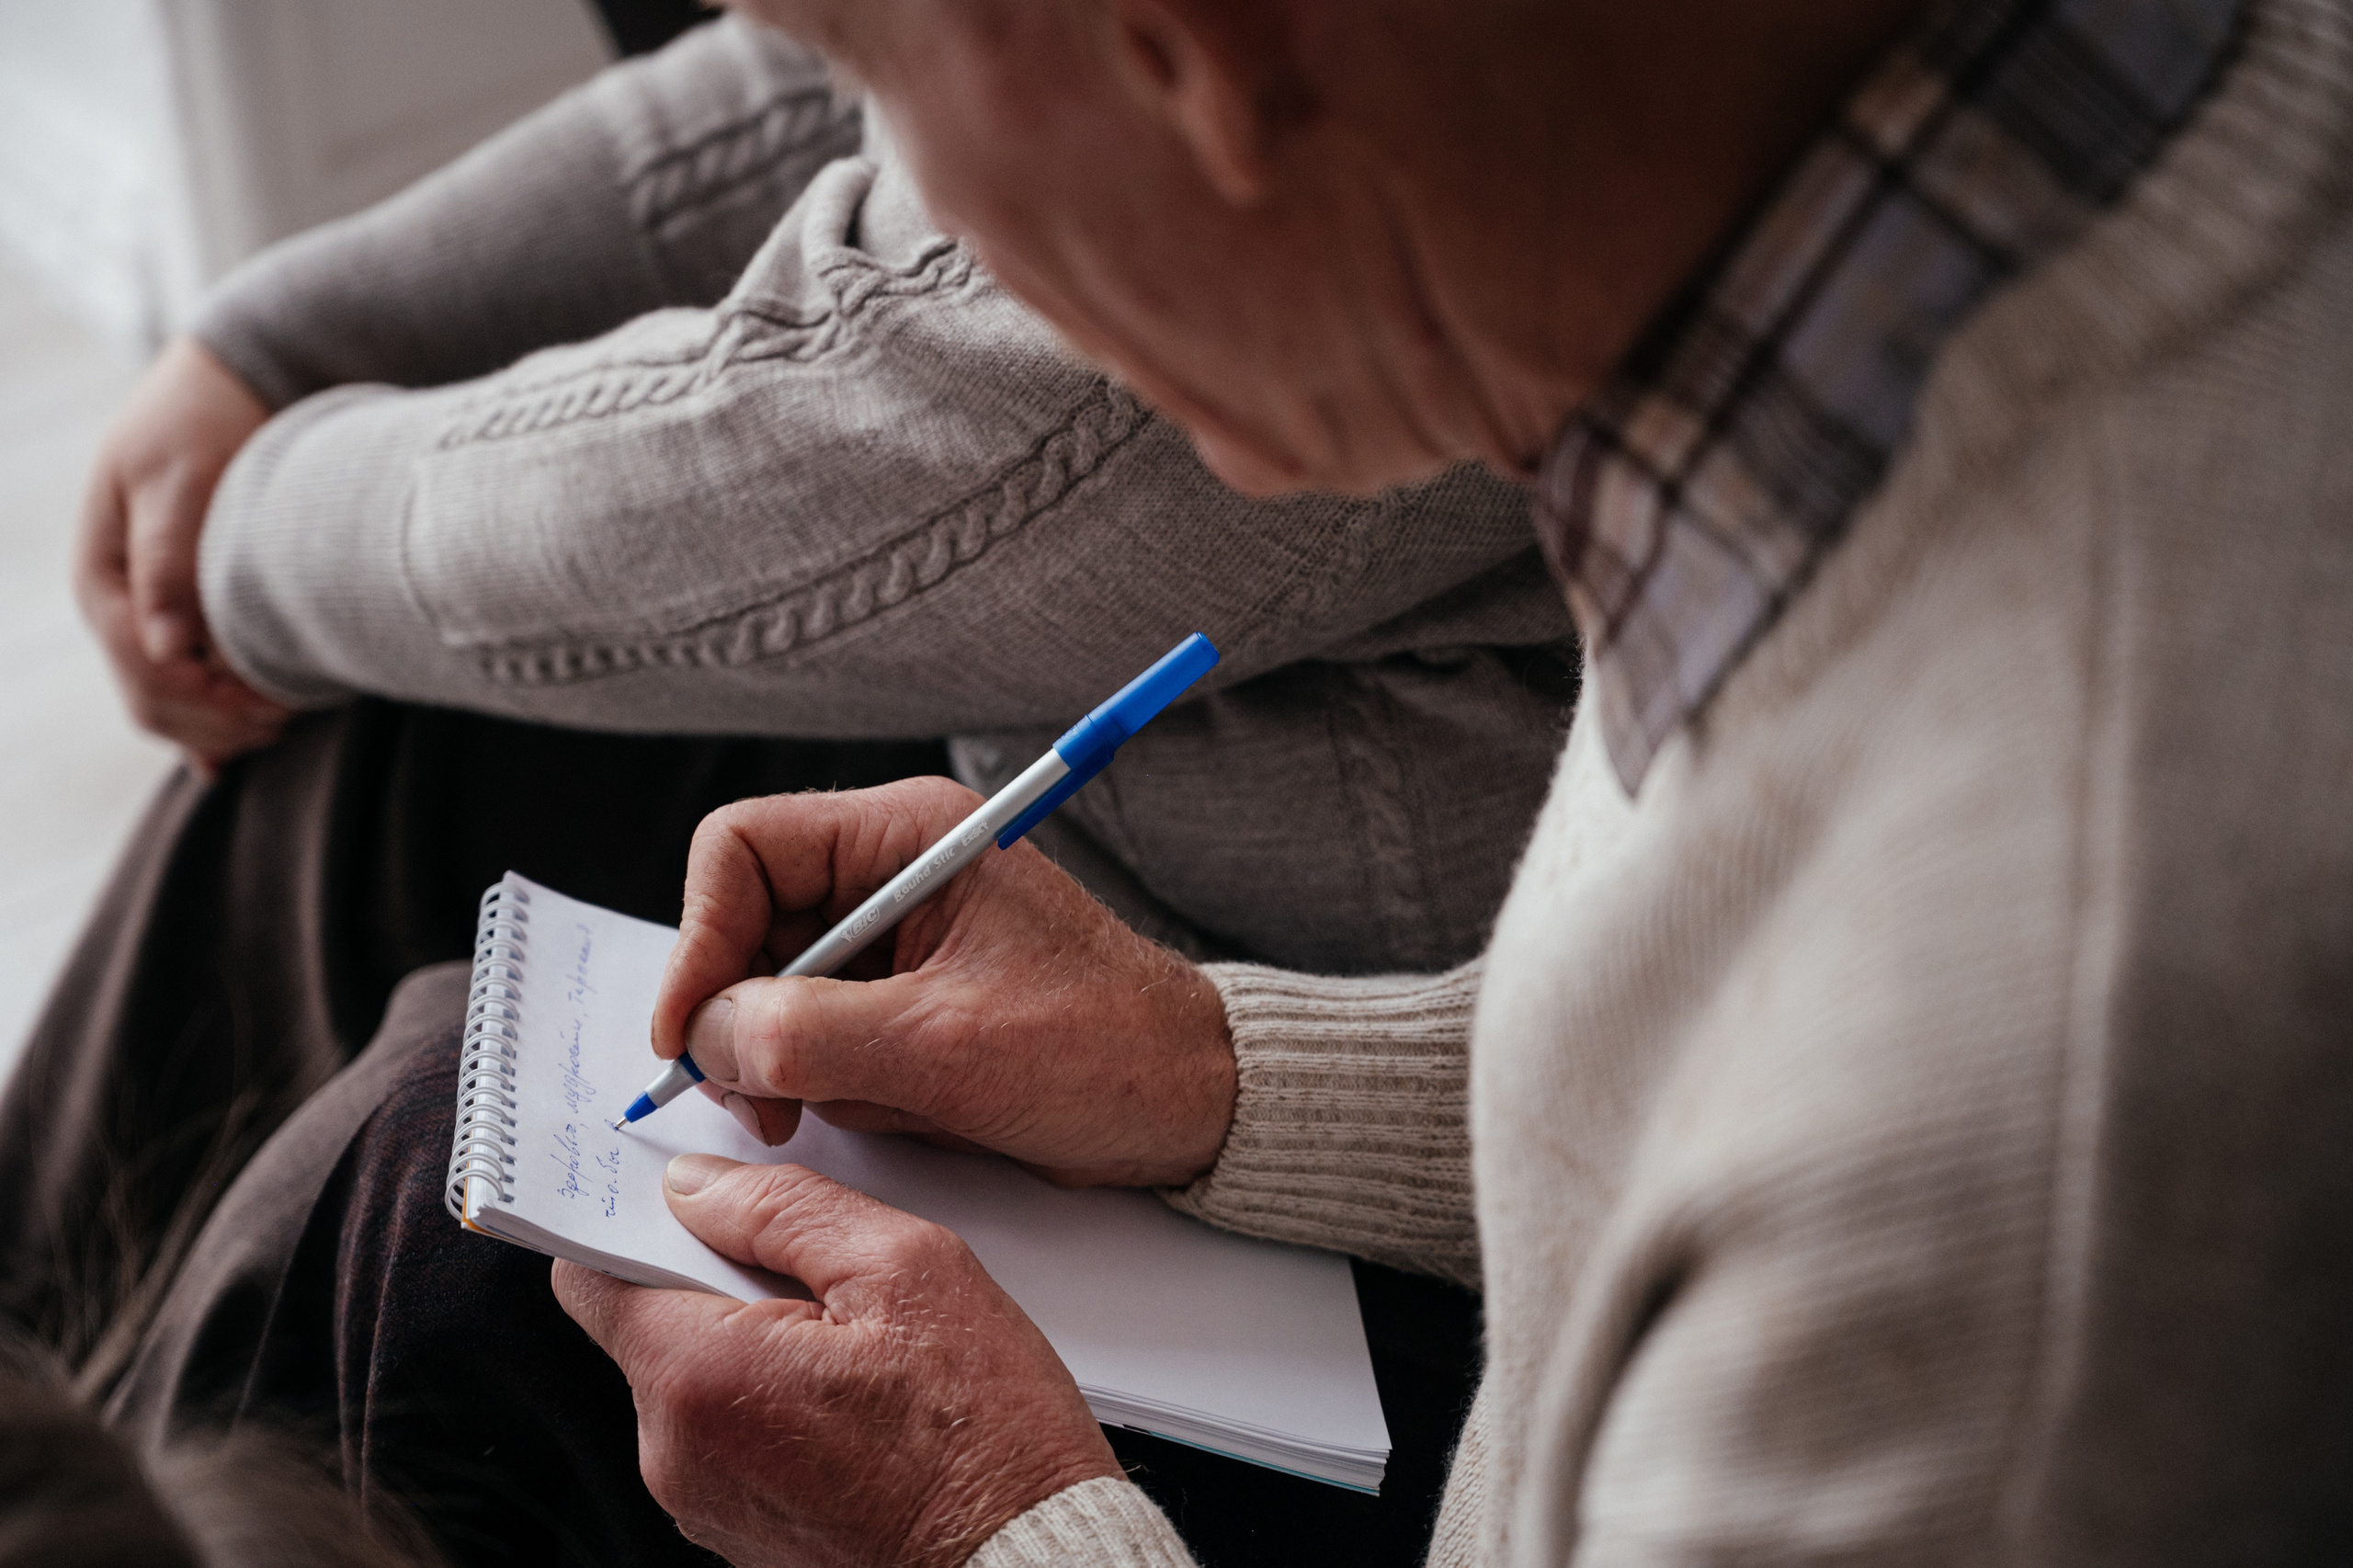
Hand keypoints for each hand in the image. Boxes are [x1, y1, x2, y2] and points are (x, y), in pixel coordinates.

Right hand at [74, 336, 293, 776]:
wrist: (224, 393)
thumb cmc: (199, 423)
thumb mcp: (177, 476)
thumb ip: (169, 556)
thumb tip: (166, 645)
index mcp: (102, 577)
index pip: (140, 667)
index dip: (202, 699)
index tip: (268, 706)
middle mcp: (118, 608)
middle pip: (152, 700)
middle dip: (215, 723)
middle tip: (286, 721)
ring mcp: (147, 619)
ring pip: (169, 705)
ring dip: (221, 728)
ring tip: (285, 722)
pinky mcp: (182, 623)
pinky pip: (186, 692)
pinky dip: (212, 727)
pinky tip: (239, 754)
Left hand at [555, 1154, 1120, 1567]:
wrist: (1024, 1560)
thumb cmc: (984, 1435)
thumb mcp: (906, 1269)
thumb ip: (783, 1209)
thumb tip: (696, 1186)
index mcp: (698, 1376)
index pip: (590, 1271)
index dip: (638, 1220)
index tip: (694, 1201)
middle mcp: (676, 1452)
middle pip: (648, 1322)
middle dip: (720, 1280)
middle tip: (823, 1281)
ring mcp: (702, 1501)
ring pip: (692, 1375)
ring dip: (753, 1341)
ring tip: (855, 1349)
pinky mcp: (737, 1530)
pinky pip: (725, 1431)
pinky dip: (772, 1397)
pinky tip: (854, 1401)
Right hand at [653, 776, 1235, 1186]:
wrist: (1189, 1104)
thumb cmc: (1106, 1051)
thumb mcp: (946, 1050)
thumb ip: (810, 1036)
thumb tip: (706, 1036)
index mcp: (909, 838)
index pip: (742, 848)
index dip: (698, 939)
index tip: (686, 1034)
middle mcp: (889, 873)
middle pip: (744, 924)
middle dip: (740, 1018)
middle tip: (756, 1102)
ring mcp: (892, 942)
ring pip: (769, 993)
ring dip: (787, 1063)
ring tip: (851, 1108)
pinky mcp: (899, 1002)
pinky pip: (812, 1037)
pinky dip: (826, 1085)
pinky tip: (888, 1110)